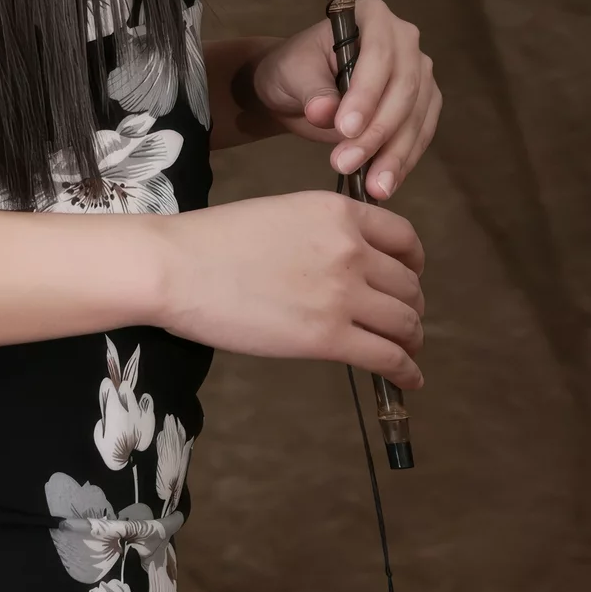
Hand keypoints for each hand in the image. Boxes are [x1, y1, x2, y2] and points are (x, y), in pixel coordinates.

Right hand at [147, 190, 425, 386]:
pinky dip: (406, 371)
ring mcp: (342, 294)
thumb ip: (321, 233)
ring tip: (406, 352)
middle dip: (410, 306)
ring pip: (404, 322)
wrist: (176, 267)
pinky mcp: (328, 337)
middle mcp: (350, 249)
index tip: (409, 278)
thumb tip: (344, 264)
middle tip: (401, 323)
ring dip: (411, 340)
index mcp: (338, 212)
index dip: (414, 263)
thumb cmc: (212, 242)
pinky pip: (388, 357)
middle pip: (408, 284)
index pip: (404, 237)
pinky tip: (408, 379)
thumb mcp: (281, 214)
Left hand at [247, 0, 440, 199]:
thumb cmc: (293, 70)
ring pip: (416, 117)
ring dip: (395, 155)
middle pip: (404, 89)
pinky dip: (403, 161)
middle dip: (377, 132)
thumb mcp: (291, 74)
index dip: (366, 94)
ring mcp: (419, 72)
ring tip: (372, 186)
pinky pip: (420, 135)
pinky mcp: (423, 105)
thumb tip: (325, 112)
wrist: (298, 91)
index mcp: (372, 16)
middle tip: (346, 163)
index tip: (345, 128)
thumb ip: (311, 91)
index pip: (378, 56)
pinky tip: (385, 184)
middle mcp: (404, 40)